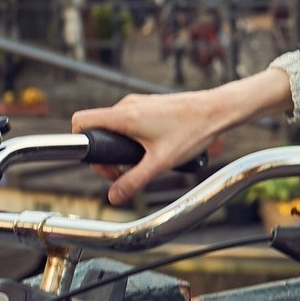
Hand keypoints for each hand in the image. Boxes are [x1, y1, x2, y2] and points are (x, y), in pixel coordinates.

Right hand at [72, 70, 283, 203]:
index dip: (81, 142)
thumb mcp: (161, 162)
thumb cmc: (193, 131)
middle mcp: (127, 105)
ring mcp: (139, 103)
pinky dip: (132, 138)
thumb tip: (114, 197)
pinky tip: (151, 151)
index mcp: (124, 115)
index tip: (101, 163)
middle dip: (106, 154)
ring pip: (114, 126)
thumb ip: (135, 180)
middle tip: (124, 172)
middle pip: (98, 129)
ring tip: (141, 163)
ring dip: (120, 147)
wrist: (218, 110)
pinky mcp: (150, 105)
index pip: (81, 121)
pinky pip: (129, 122)